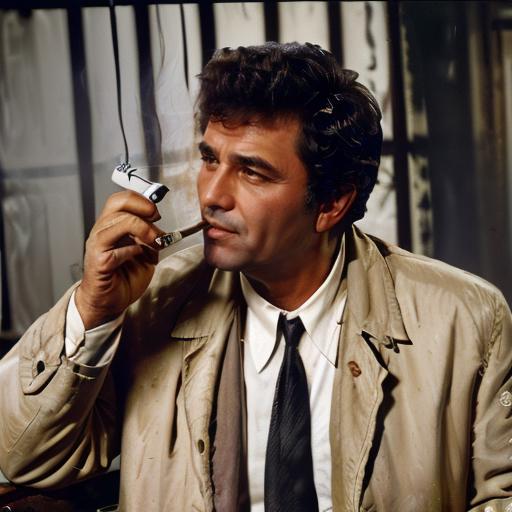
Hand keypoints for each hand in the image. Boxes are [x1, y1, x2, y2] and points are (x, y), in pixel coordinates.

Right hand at [75, 191, 164, 329]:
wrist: (109, 301)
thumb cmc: (124, 276)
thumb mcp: (145, 251)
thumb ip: (150, 237)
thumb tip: (162, 228)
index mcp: (112, 225)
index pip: (121, 199)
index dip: (141, 200)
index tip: (157, 213)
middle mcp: (102, 231)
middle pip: (119, 205)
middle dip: (144, 209)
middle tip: (157, 221)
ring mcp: (98, 245)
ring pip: (119, 222)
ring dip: (144, 230)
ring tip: (154, 242)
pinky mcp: (99, 262)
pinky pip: (118, 250)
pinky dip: (133, 251)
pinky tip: (139, 257)